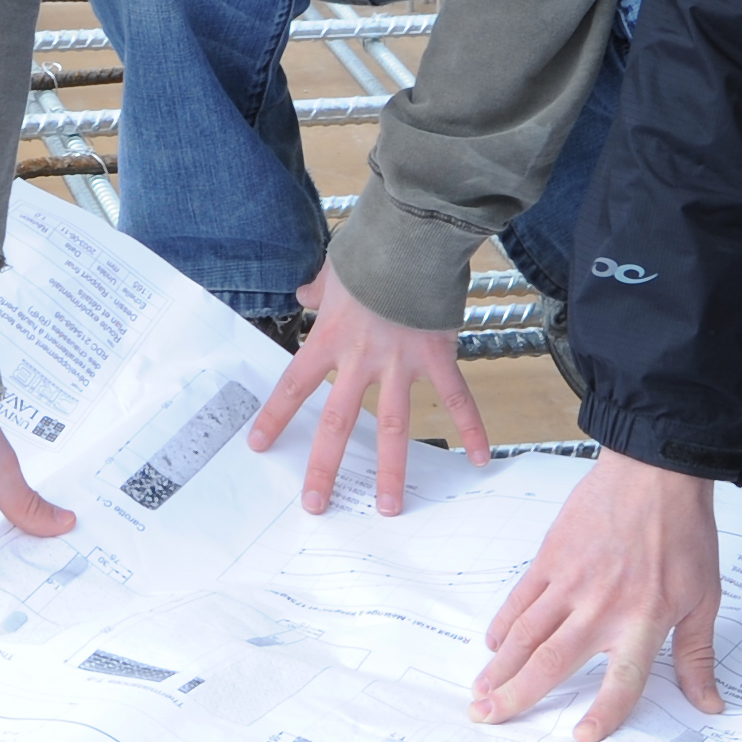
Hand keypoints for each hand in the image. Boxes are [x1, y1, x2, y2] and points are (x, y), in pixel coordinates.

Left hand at [247, 264, 488, 516]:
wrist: (411, 234)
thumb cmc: (370, 249)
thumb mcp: (334, 270)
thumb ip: (318, 290)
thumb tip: (303, 294)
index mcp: (330, 339)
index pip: (293, 385)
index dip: (275, 417)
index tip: (260, 446)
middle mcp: (361, 359)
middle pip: (337, 423)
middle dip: (324, 467)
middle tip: (315, 504)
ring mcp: (401, 363)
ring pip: (392, 427)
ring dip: (389, 470)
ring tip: (388, 507)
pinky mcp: (437, 356)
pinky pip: (457, 400)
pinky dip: (473, 429)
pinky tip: (481, 459)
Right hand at [471, 448, 723, 741]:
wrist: (655, 473)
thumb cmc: (683, 533)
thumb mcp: (704, 598)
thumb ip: (698, 656)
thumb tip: (709, 704)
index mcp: (645, 620)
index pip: (622, 680)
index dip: (604, 712)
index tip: (582, 737)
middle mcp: (602, 606)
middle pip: (553, 661)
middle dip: (517, 696)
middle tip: (488, 718)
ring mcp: (571, 581)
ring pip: (527, 634)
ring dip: (500, 667)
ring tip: (479, 693)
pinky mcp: (551, 558)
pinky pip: (521, 599)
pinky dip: (505, 625)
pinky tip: (494, 646)